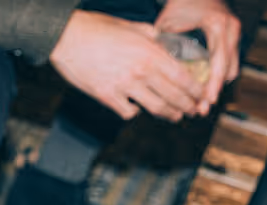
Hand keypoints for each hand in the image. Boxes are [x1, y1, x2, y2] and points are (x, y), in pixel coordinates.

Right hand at [50, 10, 204, 120]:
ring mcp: (124, 86)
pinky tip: (137, 109)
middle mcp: (140, 71)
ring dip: (169, 114)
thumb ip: (150, 36)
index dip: (195, 90)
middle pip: (173, 97)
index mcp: (149, 52)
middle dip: (187, 106)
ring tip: (176, 116)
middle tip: (193, 110)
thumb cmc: (96, 28)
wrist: (65, 37)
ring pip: (155, 108)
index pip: (182, 77)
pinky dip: (135, 112)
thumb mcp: (129, 26)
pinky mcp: (107, 97)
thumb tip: (162, 40)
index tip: (201, 95)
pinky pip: (129, 112)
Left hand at [155, 0, 240, 114]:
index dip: (213, 83)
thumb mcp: (169, 22)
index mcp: (217, 25)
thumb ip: (164, 44)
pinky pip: (231, 64)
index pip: (218, 60)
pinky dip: (220, 77)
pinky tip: (207, 89)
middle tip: (202, 109)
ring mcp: (234, 34)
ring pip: (232, 69)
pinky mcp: (233, 39)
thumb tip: (153, 72)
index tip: (206, 100)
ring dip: (218, 86)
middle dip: (215, 91)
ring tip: (203, 103)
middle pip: (228, 69)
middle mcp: (230, 30)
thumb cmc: (181, 3)